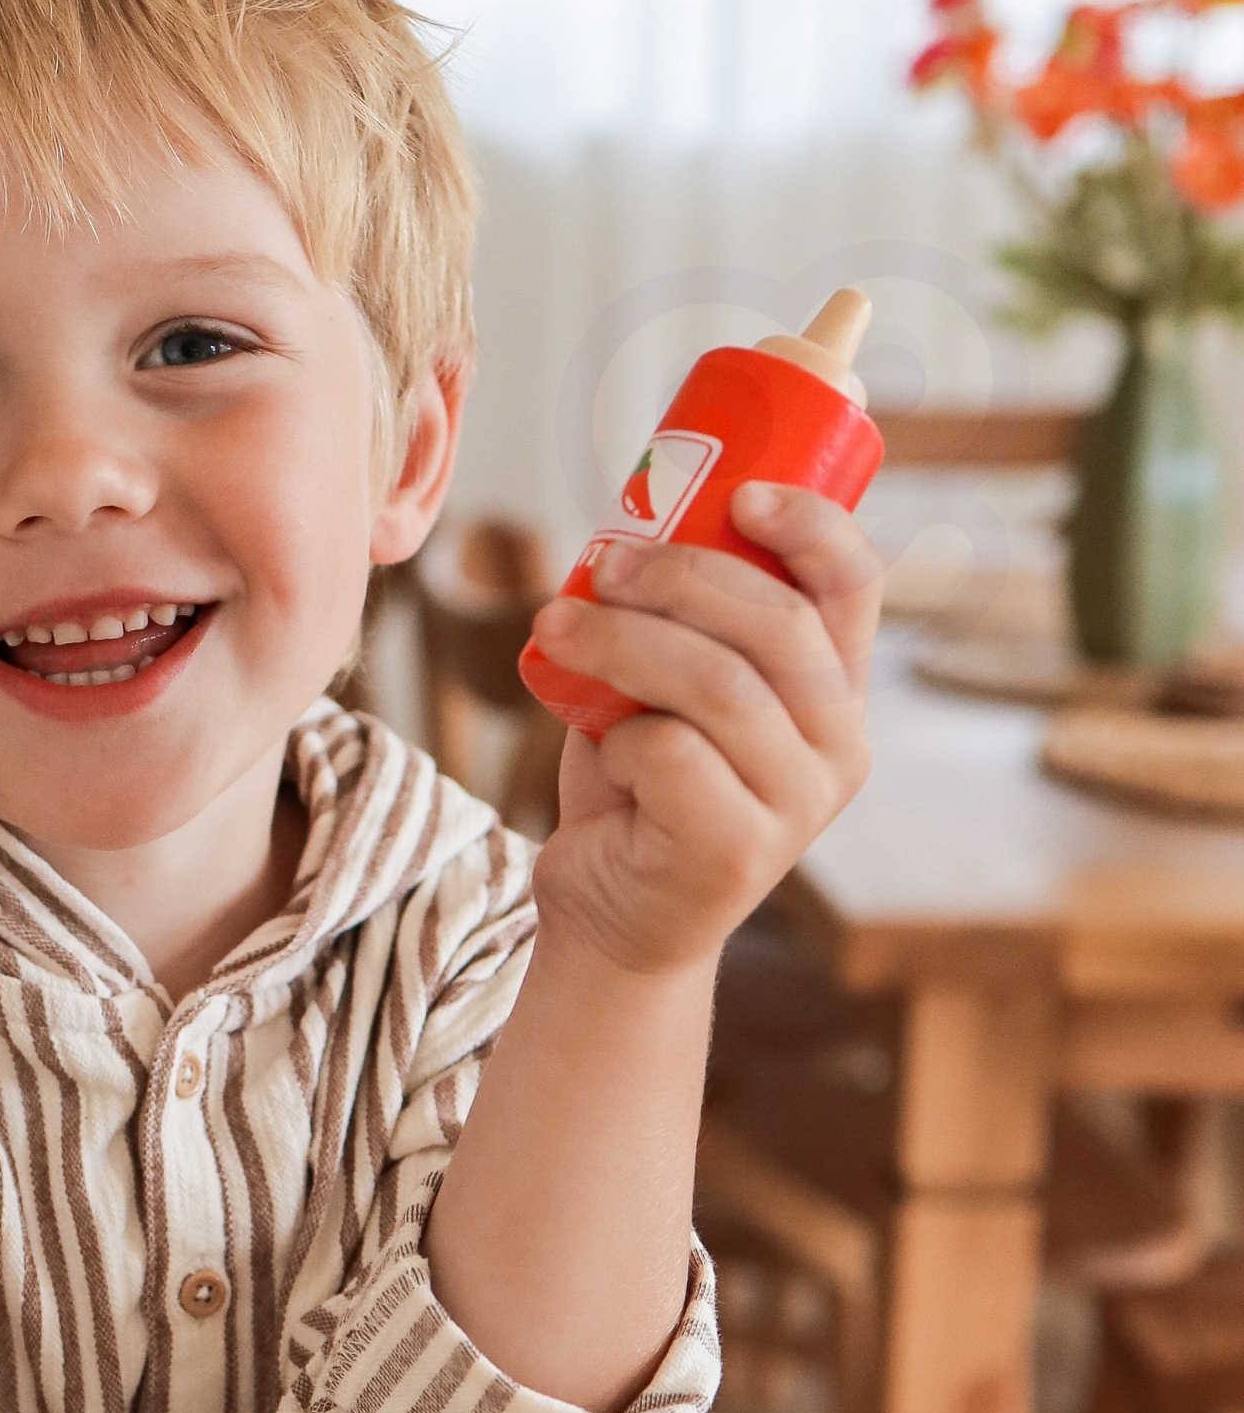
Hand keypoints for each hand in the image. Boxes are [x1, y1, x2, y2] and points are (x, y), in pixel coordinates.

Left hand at [524, 481, 881, 975]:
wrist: (608, 921)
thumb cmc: (636, 794)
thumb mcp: (663, 694)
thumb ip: (678, 628)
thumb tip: (633, 528)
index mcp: (834, 694)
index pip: (852, 588)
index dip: (809, 527)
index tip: (743, 491)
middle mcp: (837, 748)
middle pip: (776, 627)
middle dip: (681, 578)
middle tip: (603, 565)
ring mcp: (796, 805)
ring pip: (718, 686)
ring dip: (625, 642)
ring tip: (558, 625)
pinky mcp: (736, 851)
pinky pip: (673, 755)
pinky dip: (622, 739)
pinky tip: (605, 753)